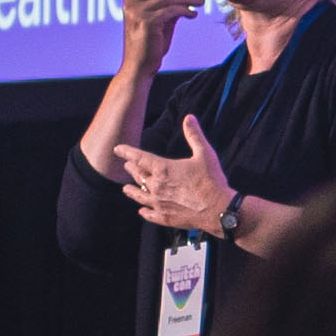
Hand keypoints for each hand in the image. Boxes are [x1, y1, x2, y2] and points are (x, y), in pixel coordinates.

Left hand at [114, 114, 239, 239]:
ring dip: (131, 191)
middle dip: (131, 169)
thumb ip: (194, 135)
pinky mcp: (165, 218)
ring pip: (139, 196)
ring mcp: (159, 203)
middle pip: (138, 176)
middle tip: (126, 165)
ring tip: (125, 189)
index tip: (117, 149)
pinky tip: (141, 210)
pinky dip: (144, 212)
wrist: (218, 209)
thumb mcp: (204, 153)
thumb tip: (188, 118)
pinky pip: (149, 214)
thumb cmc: (211, 180)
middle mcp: (157, 186)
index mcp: (163, 169)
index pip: (139, 158)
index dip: (127, 152)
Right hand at [117, 0, 209, 68]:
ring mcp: (137, 11)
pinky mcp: (146, 21)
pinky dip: (185, 10)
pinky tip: (194, 14)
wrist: (139, 67)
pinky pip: (171, 10)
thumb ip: (171, 5)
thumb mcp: (162, 20)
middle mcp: (131, 2)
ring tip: (201, 1)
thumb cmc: (151, 45)